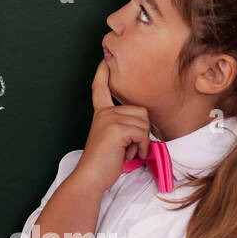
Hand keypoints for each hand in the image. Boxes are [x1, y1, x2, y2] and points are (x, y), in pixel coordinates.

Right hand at [73, 60, 152, 194]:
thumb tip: (144, 126)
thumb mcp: (113, 139)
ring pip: (144, 123)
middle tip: (128, 147)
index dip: (102, 74)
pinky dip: (142, 147)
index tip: (103, 61)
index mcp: (101, 114)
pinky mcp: (116, 128)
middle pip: (141, 111)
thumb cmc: (104, 162)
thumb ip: (124, 127)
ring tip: (127, 152)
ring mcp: (109, 119)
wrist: (91, 176)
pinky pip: (143, 133)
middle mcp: (104, 113)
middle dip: (142, 132)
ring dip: (142, 142)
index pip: (100, 89)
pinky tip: (131, 154)